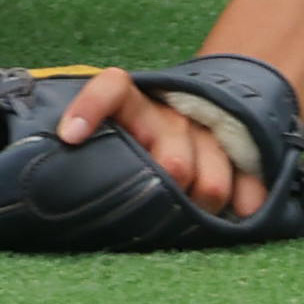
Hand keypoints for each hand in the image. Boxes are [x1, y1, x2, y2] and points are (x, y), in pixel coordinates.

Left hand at [52, 67, 268, 218]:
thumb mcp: (114, 137)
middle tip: (155, 209)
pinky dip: (244, 204)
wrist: (202, 109)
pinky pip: (250, 184)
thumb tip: (53, 169)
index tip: (69, 137)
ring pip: (211, 184)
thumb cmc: (139, 141)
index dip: (90, 107)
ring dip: (202, 208)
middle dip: (166, 193)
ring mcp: (208, 132)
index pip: (112, 88)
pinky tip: (239, 216)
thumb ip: (93, 150)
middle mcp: (172, 115)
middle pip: (173, 163)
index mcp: (134, 105)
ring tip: (189, 216)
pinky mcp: (241, 149)